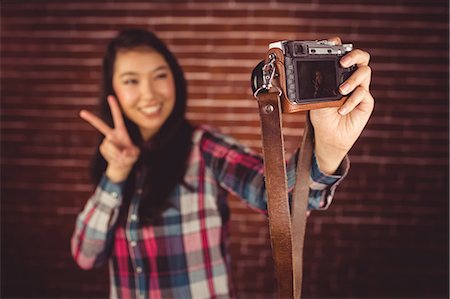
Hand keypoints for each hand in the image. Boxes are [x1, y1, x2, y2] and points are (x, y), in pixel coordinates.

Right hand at [80, 95, 139, 181]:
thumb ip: (131, 152)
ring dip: (117, 153)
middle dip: (91, 119)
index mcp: (121, 131)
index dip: (114, 107)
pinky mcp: (102, 148)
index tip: (110, 96)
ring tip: (122, 157)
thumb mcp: (135, 154)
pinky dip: (113, 157)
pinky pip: (107, 152)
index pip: (118, 117)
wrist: (121, 164)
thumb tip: (122, 152)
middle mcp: (112, 134)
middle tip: (81, 112)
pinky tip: (116, 158)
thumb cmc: (131, 156)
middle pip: (100, 125)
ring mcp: (106, 141)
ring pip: (109, 146)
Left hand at [310, 37, 373, 174]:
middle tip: (342, 62)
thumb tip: (318, 73)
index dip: (340, 46)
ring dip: (352, 79)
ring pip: (365, 72)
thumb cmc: (321, 115)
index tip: (333, 42)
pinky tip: (340, 110)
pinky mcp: (366, 102)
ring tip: (341, 91)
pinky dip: (350, 102)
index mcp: (338, 74)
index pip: (342, 55)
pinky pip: (363, 95)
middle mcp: (351, 78)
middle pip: (362, 57)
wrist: (328, 135)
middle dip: (354, 55)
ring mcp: (360, 89)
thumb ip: (318, 86)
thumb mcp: (314, 99)